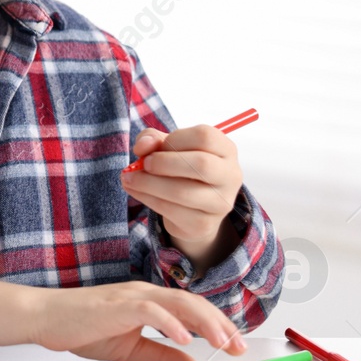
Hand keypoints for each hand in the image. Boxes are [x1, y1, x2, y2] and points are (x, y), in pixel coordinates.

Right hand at [31, 282, 246, 360]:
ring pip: (179, 302)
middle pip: (194, 303)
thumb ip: (161, 356)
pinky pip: (151, 310)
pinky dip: (171, 323)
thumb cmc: (81, 328)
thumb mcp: (130, 350)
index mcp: (149, 303)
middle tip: (239, 347)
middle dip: (221, 325)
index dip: (218, 326)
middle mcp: (145, 294)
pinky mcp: (118, 305)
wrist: (45, 318)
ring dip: (206, 322)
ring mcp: (132, 297)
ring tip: (223, 341)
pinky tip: (186, 339)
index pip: (192, 310)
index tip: (236, 345)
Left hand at [122, 124, 241, 263]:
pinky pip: (171, 211)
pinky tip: (135, 190)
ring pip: (182, 191)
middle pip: (201, 164)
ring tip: (129, 178)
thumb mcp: (167, 147)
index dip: (174, 139)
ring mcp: (220, 202)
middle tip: (144, 164)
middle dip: (164, 162)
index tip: (155, 147)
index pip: (205, 137)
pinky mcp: (204, 224)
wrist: (192, 209)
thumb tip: (143, 146)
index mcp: (226, 149)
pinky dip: (147, 198)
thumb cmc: (180, 167)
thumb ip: (152, 139)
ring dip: (148, 183)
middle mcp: (230, 175)